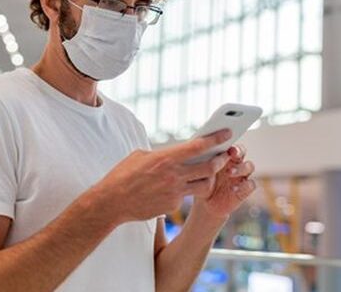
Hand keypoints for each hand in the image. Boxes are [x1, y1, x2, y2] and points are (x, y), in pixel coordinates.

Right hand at [90, 129, 233, 223]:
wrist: (112, 202)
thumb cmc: (122, 175)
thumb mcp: (140, 156)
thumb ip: (161, 154)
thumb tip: (175, 152)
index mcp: (165, 158)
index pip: (198, 146)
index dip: (216, 139)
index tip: (227, 133)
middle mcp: (173, 175)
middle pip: (209, 167)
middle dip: (221, 160)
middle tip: (224, 156)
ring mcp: (174, 193)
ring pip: (204, 185)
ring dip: (209, 179)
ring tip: (208, 174)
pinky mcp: (172, 206)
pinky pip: (185, 197)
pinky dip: (185, 192)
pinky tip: (176, 189)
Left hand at [192, 144, 256, 218]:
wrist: (206, 204)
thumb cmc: (202, 182)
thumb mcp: (199, 171)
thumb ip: (202, 161)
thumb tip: (197, 149)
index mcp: (225, 155)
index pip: (231, 143)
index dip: (230, 142)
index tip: (226, 145)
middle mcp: (235, 163)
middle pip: (243, 151)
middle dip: (239, 151)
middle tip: (231, 153)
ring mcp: (242, 176)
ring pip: (249, 166)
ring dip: (240, 168)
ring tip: (229, 172)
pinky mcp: (245, 189)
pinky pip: (250, 185)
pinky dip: (244, 186)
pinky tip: (233, 188)